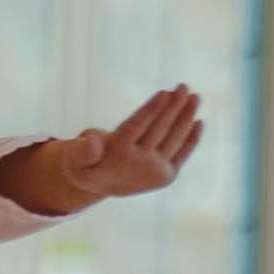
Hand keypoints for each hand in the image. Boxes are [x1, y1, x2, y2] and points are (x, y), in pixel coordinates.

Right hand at [57, 87, 202, 205]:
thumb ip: (81, 150)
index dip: (152, 109)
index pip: (137, 127)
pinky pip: (182, 153)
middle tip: (184, 86)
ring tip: (195, 97)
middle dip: (174, 106)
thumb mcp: (73, 157)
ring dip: (187, 116)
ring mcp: (155, 172)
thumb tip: (94, 142)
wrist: (98, 187)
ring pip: (174, 138)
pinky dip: (192, 138)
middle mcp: (139, 164)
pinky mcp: (166, 177)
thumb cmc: (84, 163)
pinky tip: (199, 121)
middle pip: (160, 129)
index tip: (165, 92)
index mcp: (117, 155)